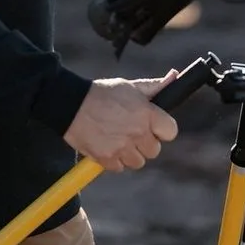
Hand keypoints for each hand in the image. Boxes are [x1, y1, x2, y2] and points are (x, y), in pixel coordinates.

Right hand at [63, 70, 179, 171]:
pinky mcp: (107, 159)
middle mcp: (137, 132)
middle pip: (154, 150)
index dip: (162, 128)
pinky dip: (113, 159)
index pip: (171, 131)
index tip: (152, 125)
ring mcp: (122, 148)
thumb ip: (154, 86)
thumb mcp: (129, 86)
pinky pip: (119, 167)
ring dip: (129, 153)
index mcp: (146, 113)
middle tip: (129, 130)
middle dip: (144, 142)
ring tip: (116, 137)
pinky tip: (106, 143)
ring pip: (137, 161)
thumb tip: (174, 77)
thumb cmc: (102, 93)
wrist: (70, 103)